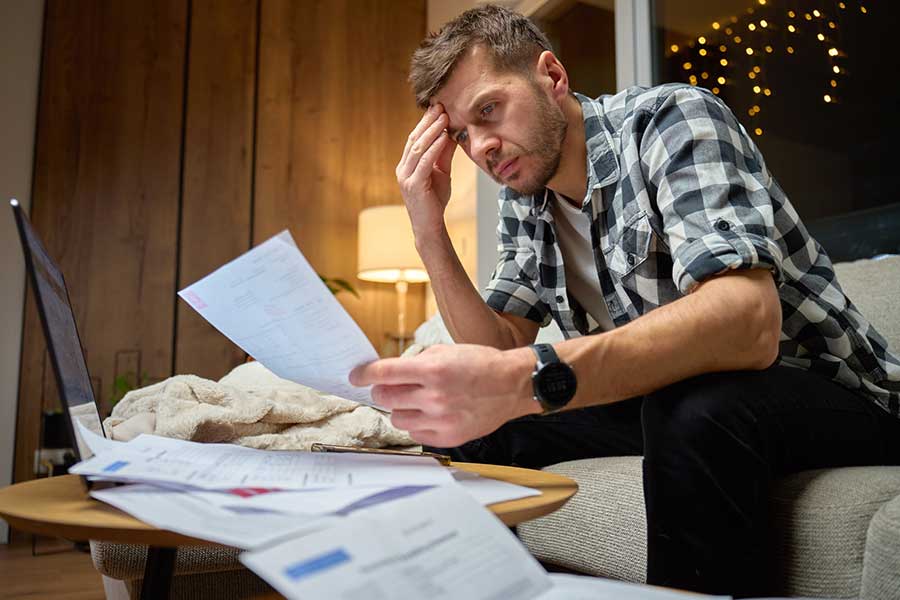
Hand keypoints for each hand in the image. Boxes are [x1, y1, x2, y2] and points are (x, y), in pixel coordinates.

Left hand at [349, 344, 538, 447]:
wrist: (512, 385)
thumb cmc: (480, 364)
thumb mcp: (446, 352)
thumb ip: (415, 363)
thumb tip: (387, 374)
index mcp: (433, 370)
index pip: (384, 373)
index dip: (363, 375)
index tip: (355, 377)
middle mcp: (435, 397)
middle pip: (386, 397)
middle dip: (383, 390)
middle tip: (391, 386)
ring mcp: (441, 420)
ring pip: (397, 418)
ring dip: (400, 408)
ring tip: (417, 400)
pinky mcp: (448, 437)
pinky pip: (414, 433)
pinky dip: (416, 423)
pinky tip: (429, 413)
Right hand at [396, 104, 456, 240]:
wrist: (430, 225)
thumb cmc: (434, 200)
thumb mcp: (441, 172)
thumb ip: (443, 154)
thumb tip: (452, 133)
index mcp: (407, 164)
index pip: (415, 138)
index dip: (426, 122)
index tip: (438, 107)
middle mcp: (402, 168)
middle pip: (414, 139)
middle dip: (428, 122)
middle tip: (440, 106)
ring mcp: (406, 177)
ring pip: (418, 148)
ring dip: (432, 131)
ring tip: (444, 117)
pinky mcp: (413, 185)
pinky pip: (424, 162)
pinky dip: (434, 148)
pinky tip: (443, 137)